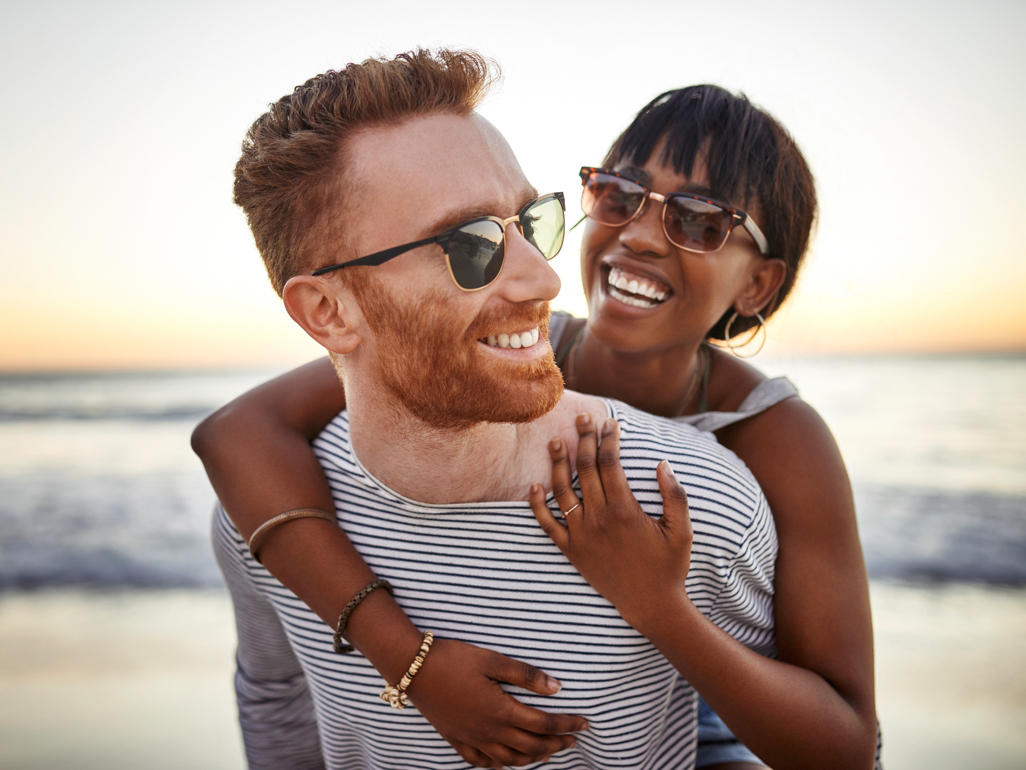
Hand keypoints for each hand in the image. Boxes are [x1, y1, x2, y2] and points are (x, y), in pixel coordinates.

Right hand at [407, 638, 587, 767]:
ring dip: (533, 758)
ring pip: (509, 760)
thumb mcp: (492, 659)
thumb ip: (525, 675)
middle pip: (531, 746)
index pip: (544, 724)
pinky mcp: (456, 739)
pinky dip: (501, 765)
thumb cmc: (454, 659)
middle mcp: (489, 731)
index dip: (567, 725)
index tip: (585, 723)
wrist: (413, 669)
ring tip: (549, 753)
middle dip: (556, 744)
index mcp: (501, 711)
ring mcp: (472, 739)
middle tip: (574, 740)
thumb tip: (557, 688)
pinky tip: (508, 762)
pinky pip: (483, 762)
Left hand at [529, 414, 692, 628]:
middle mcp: (599, 519)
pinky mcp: (571, 551)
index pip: (610, 463)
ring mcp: (581, 535)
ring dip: (558, 463)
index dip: (608, 439)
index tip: (609, 423)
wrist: (650, 605)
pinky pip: (547, 524)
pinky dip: (538, 505)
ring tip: (556, 441)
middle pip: (585, 469)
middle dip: (583, 439)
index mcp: (625, 510)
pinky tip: (535, 486)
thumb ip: (675, 495)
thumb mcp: (682, 530)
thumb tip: (662, 463)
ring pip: (563, 491)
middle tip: (582, 418)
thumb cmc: (669, 566)